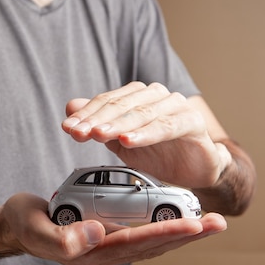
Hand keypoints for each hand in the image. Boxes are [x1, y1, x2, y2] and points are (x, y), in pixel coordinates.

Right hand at [2, 193, 226, 264]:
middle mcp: (104, 255)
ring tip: (211, 222)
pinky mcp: (109, 238)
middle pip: (152, 246)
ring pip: (152, 243)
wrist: (16, 227)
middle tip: (218, 222)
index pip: (134, 243)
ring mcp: (107, 248)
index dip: (164, 232)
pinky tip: (183, 220)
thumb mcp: (34, 229)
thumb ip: (61, 239)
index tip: (192, 223)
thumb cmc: (24, 224)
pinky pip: (143, 235)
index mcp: (89, 255)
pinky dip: (166, 227)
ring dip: (183, 233)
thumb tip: (97, 233)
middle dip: (186, 234)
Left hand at [62, 82, 230, 187]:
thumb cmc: (160, 151)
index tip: (68, 128)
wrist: (195, 169)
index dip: (86, 114)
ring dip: (118, 125)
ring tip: (99, 135)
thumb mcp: (121, 140)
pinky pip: (167, 126)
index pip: (107, 101)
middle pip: (122, 105)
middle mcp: (157, 96)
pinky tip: (129, 141)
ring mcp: (176, 106)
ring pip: (142, 114)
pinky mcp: (192, 121)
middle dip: (97, 120)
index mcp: (139, 96)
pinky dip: (146, 133)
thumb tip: (70, 106)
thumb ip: (98, 123)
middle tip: (78, 132)